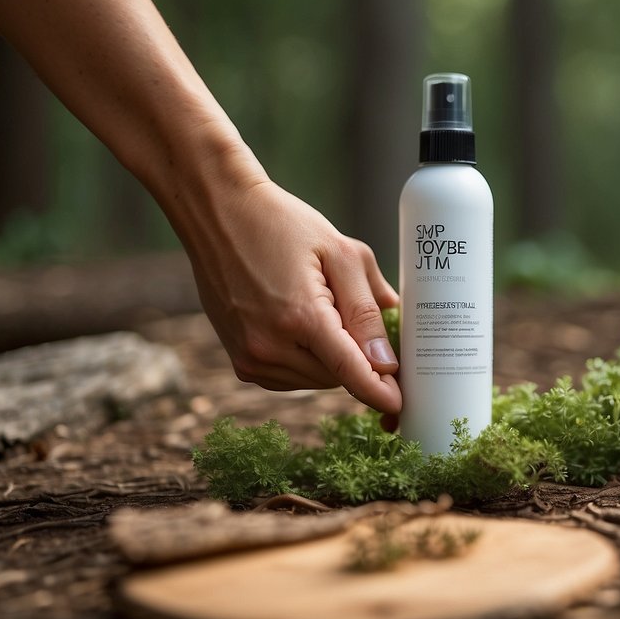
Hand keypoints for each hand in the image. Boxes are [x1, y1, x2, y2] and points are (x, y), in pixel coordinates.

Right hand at [184, 179, 400, 413]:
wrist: (219, 213)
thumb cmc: (282, 224)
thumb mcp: (339, 252)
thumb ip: (367, 307)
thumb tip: (388, 357)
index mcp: (300, 317)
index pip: (350, 371)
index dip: (379, 392)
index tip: (399, 404)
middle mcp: (269, 346)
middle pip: (335, 377)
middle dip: (356, 358)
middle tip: (357, 316)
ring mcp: (249, 356)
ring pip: (312, 380)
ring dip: (329, 359)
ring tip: (320, 307)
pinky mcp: (238, 359)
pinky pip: (288, 377)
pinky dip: (305, 360)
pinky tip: (300, 323)